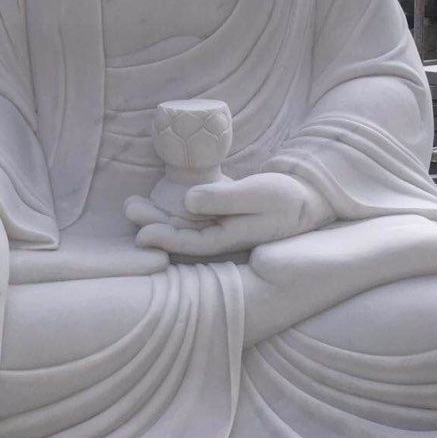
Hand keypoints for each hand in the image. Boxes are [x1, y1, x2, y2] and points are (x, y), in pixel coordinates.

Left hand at [129, 172, 316, 258]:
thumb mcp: (258, 194)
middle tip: (129, 208)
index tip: (141, 234)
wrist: (307, 198)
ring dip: (159, 214)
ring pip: (184, 223)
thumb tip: (188, 200)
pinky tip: (158, 195)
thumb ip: (224, 199)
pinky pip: (193, 212)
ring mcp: (221, 225)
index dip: (164, 240)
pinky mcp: (222, 212)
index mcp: (230, 238)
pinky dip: (175, 206)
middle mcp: (222, 236)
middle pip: (181, 234)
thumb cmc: (285, 198)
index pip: (191, 244)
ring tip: (133, 203)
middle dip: (153, 224)